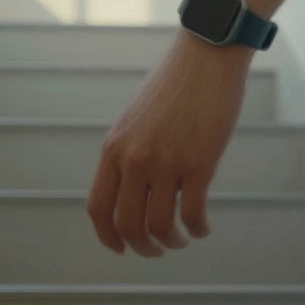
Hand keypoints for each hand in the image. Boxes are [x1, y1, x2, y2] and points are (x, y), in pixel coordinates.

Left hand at [87, 29, 253, 256]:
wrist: (206, 54)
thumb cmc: (175, 84)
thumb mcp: (136, 118)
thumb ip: (129, 152)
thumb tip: (132, 191)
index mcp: (114, 147)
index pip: (98, 207)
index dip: (107, 237)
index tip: (121, 248)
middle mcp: (134, 158)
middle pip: (127, 224)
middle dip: (142, 248)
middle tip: (158, 250)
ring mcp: (165, 161)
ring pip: (160, 226)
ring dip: (172, 243)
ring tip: (182, 240)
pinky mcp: (199, 162)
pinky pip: (193, 214)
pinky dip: (198, 229)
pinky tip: (203, 228)